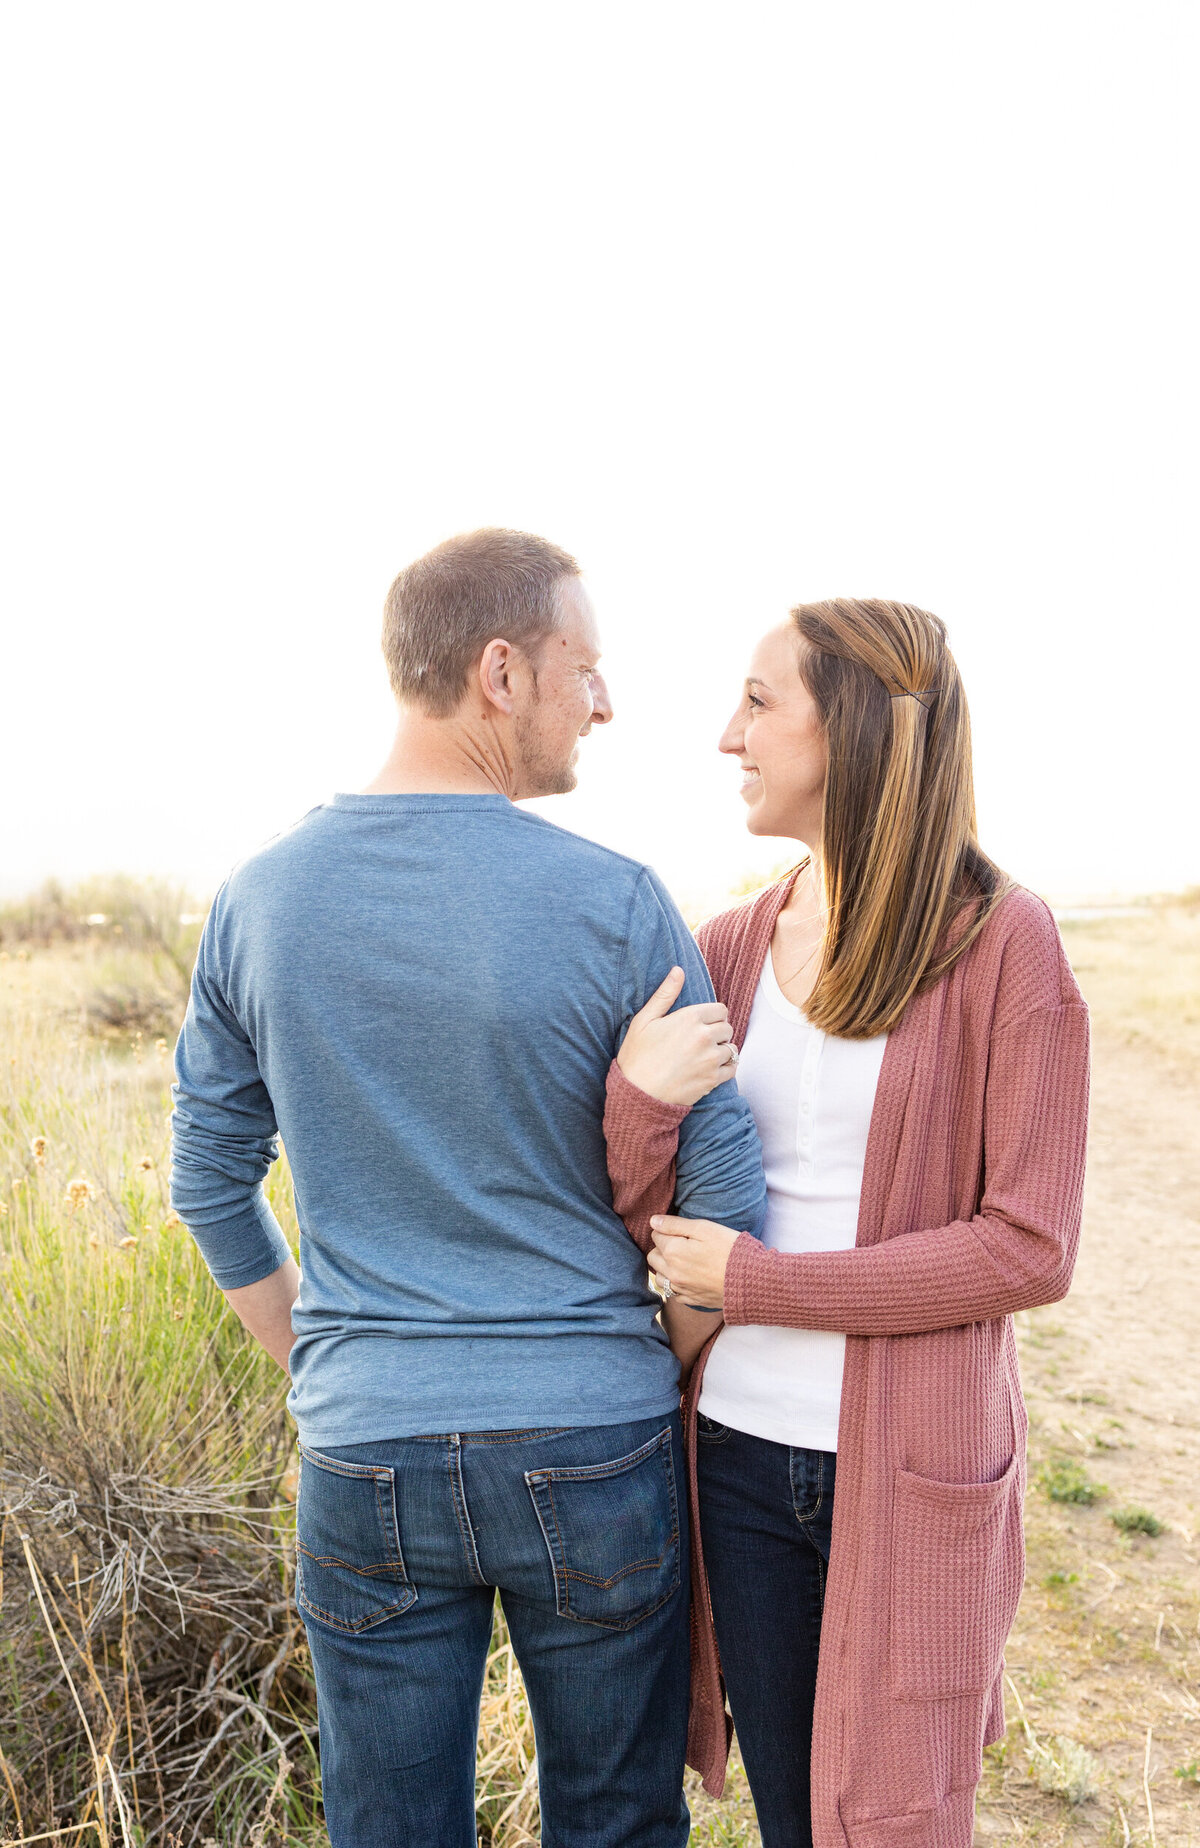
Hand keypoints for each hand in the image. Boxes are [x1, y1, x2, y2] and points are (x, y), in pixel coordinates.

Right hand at [617, 967, 738, 1107]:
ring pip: (731, 1048)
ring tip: (704, 1055)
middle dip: (718, 1032)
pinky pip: (733, 1068)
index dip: (712, 1016)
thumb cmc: (637, 1056)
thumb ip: (665, 994)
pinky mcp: (713, 1080)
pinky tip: (710, 1068)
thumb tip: (678, 970)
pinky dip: (726, 1067)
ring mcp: (711, 1059)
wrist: (637, 1095)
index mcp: (689, 1018)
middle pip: (728, 1027)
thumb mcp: (644, 1020)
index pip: (720, 1009)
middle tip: (701, 1040)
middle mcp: (704, 1037)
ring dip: (722, 1050)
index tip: (701, 1024)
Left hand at [648, 1216, 740, 1309]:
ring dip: (665, 1268)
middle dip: (662, 1249)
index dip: (668, 1230)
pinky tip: (690, 1278)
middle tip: (682, 1244)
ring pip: (659, 1278)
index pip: (656, 1236)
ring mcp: (681, 1289)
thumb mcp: (704, 1228)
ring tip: (683, 1261)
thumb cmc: (730, 1249)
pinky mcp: (692, 1301)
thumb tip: (653, 1221)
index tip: (683, 1231)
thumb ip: (675, 1224)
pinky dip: (676, 1285)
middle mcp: (672, 1273)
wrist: (752, 1280)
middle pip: (653, 1257)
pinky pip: (673, 1293)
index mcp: (673, 1251)